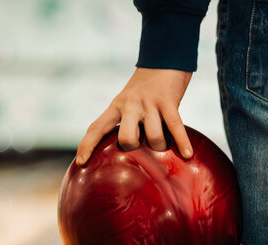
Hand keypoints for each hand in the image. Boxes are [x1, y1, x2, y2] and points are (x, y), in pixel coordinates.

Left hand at [76, 68, 192, 165]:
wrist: (164, 58)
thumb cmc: (146, 88)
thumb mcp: (128, 102)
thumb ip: (125, 122)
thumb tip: (129, 152)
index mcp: (117, 106)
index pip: (97, 127)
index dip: (87, 145)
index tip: (80, 163)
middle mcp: (130, 105)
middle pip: (127, 139)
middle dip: (135, 150)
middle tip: (141, 149)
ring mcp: (150, 104)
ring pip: (154, 137)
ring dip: (161, 148)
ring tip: (164, 147)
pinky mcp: (169, 102)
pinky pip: (175, 127)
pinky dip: (182, 142)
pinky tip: (187, 154)